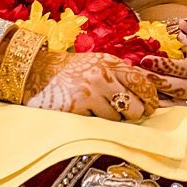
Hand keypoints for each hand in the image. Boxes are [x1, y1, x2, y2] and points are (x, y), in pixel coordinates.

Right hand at [25, 51, 161, 121]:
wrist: (34, 72)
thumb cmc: (69, 71)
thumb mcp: (97, 64)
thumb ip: (120, 75)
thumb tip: (148, 96)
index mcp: (111, 63)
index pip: (143, 83)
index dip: (152, 99)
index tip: (151, 107)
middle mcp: (103, 75)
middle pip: (136, 106)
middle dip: (133, 114)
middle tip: (125, 114)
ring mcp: (90, 91)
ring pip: (118, 119)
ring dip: (112, 119)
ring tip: (97, 109)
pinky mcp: (78, 107)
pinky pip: (99, 123)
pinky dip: (95, 121)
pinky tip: (84, 112)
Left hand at [141, 19, 186, 108]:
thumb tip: (184, 22)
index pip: (185, 68)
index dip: (165, 65)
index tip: (145, 59)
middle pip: (176, 88)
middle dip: (153, 80)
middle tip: (133, 72)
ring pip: (170, 103)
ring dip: (149, 94)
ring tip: (131, 84)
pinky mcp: (185, 115)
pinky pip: (166, 112)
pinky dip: (151, 105)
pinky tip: (136, 97)